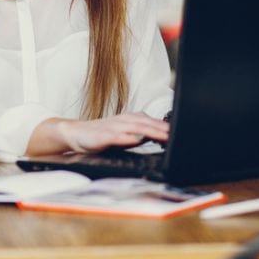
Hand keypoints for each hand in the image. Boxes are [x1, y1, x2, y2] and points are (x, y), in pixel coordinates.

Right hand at [26, 113, 168, 155]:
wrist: (75, 133)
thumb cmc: (101, 135)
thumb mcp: (124, 134)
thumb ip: (141, 135)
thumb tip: (160, 138)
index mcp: (131, 119)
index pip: (153, 122)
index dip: (167, 126)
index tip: (182, 132)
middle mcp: (124, 120)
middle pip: (148, 123)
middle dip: (164, 128)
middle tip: (179, 134)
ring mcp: (114, 127)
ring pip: (136, 128)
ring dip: (151, 131)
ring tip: (165, 136)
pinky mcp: (103, 136)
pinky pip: (118, 136)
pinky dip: (128, 138)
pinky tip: (137, 140)